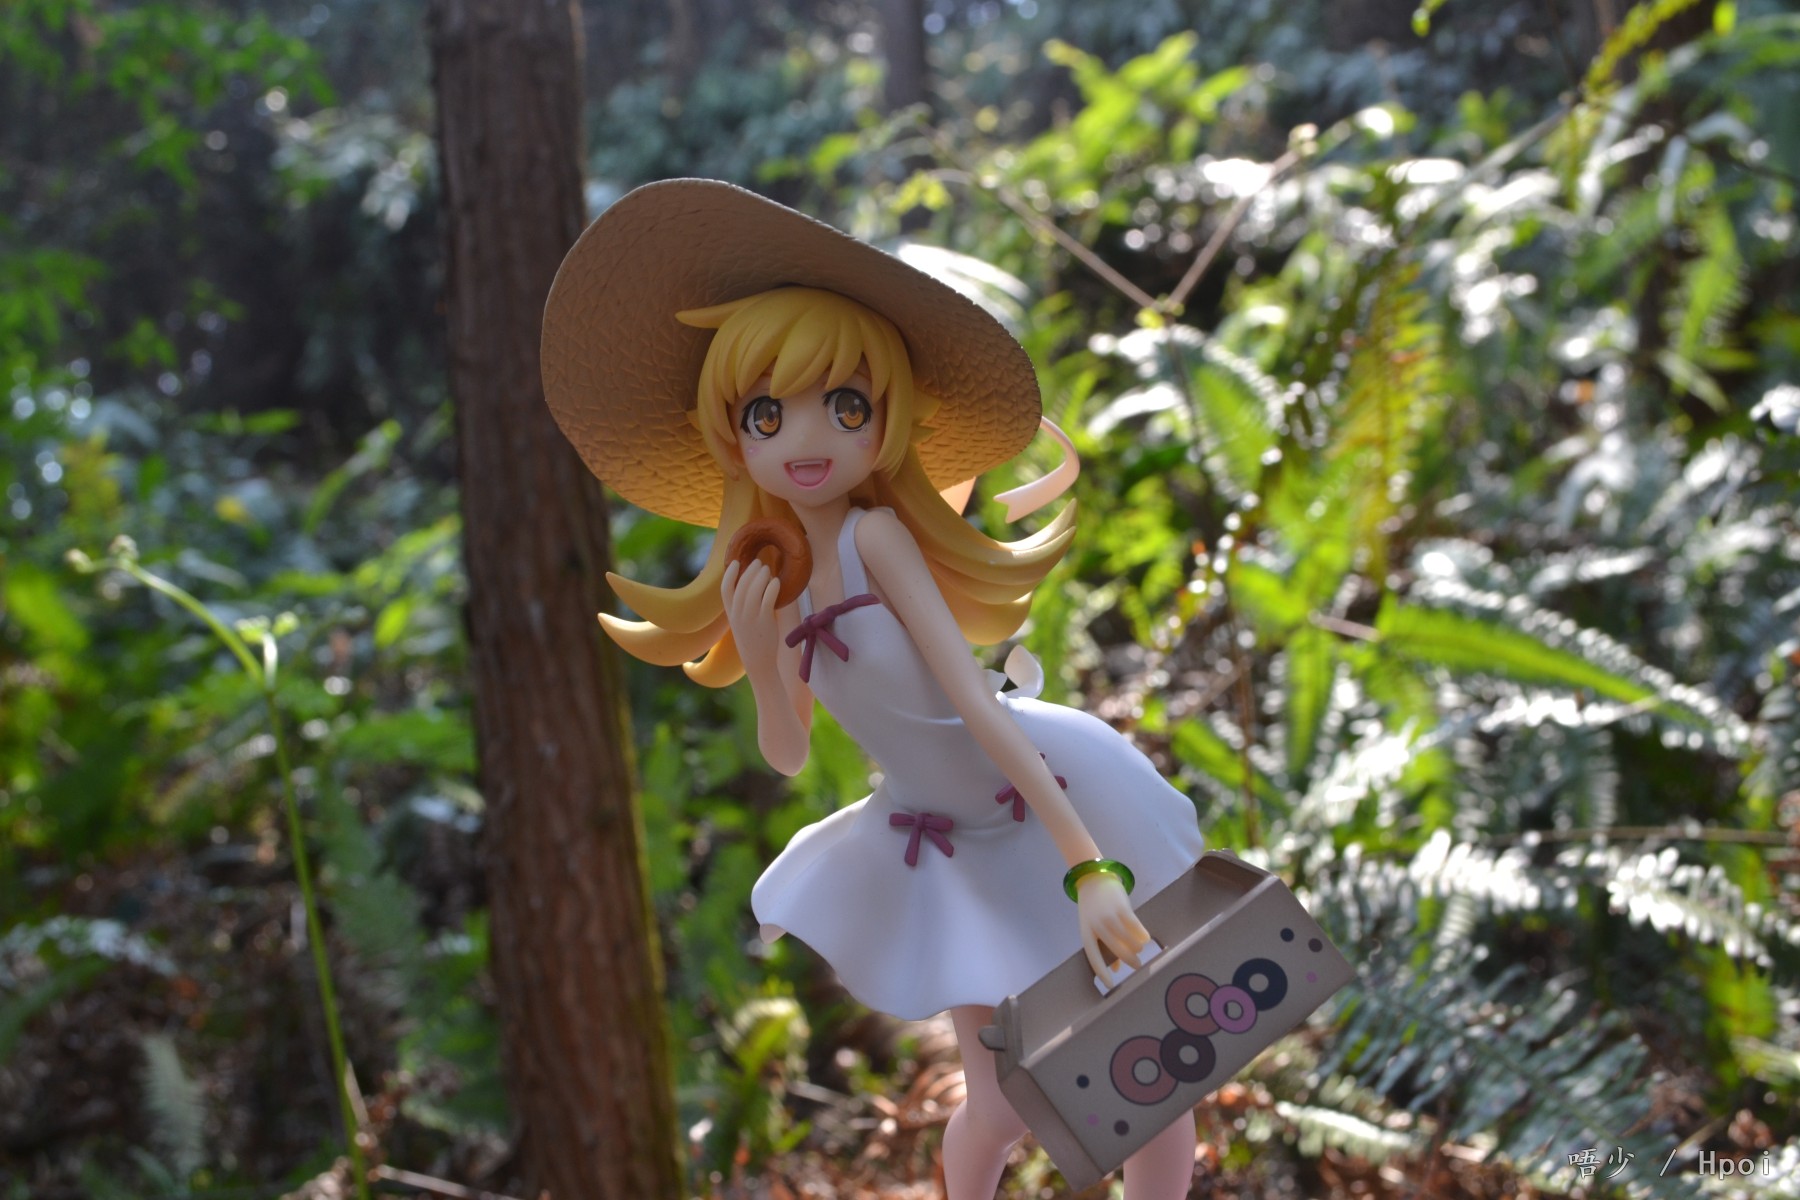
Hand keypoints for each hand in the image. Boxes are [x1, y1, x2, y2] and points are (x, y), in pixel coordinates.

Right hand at [722, 557, 782, 678]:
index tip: (736, 562)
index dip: (729, 573)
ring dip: (761, 576)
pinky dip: (772, 587)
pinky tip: (776, 582)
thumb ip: (742, 606)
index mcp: (730, 613)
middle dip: (750, 570)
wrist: (757, 660)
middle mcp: (738, 614)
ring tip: (768, 569)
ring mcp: (750, 617)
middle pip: (742, 585)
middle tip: (759, 562)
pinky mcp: (764, 621)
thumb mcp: (740, 622)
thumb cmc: (752, 639)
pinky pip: (768, 599)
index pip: (725, 589)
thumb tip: (751, 586)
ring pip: (754, 589)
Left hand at [1076, 872, 1150, 988]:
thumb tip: (1116, 970)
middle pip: (1116, 950)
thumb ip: (1104, 947)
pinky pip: (1135, 927)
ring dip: (1137, 947)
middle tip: (1138, 965)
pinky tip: (1145, 938)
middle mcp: (1096, 926)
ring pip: (1128, 939)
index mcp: (1086, 933)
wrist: (1094, 880)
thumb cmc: (1094, 909)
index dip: (1102, 972)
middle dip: (1129, 960)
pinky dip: (1142, 935)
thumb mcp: (1093, 928)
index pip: (1093, 957)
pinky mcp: (1122, 907)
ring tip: (1140, 948)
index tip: (1110, 985)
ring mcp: (1109, 916)